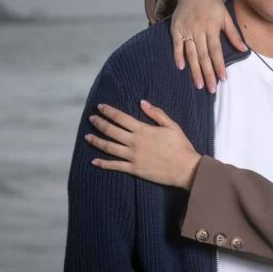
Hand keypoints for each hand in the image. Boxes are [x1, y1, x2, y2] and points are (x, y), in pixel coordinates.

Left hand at [84, 100, 200, 189]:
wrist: (185, 168)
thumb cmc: (181, 146)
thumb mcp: (172, 126)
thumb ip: (156, 113)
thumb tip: (142, 102)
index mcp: (143, 130)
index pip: (121, 118)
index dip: (109, 111)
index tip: (100, 107)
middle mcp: (134, 142)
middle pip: (111, 131)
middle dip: (99, 123)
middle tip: (91, 118)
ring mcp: (132, 156)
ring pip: (109, 147)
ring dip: (96, 141)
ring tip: (87, 136)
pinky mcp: (134, 169)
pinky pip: (115, 166)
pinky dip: (103, 163)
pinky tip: (94, 161)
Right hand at [171, 0, 246, 92]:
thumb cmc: (212, 5)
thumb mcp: (226, 16)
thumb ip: (234, 34)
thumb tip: (244, 50)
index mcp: (212, 27)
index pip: (216, 50)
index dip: (219, 65)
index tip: (223, 79)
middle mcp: (199, 29)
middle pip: (203, 55)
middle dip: (208, 73)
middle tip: (211, 89)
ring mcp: (186, 29)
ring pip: (190, 53)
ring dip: (194, 70)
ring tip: (198, 84)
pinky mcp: (175, 29)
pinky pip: (176, 44)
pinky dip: (177, 55)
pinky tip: (181, 68)